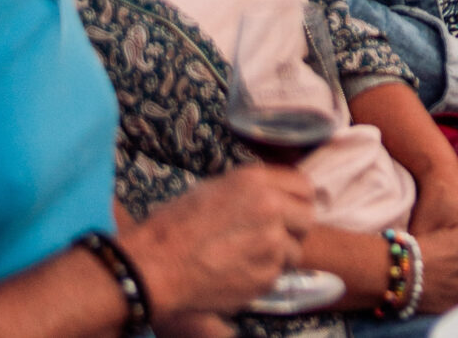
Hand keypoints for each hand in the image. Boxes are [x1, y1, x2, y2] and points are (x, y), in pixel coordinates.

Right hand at [124, 164, 315, 318]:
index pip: (303, 186)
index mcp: (255, 180)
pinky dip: (261, 276)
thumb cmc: (171, 227)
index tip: (288, 210)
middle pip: (307, 217)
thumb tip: (277, 196)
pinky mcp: (266, 275)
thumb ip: (251, 190)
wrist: (150, 267)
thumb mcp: (213, 189)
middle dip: (292, 228)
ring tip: (246, 258)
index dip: (296, 200)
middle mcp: (271, 207)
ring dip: (278, 255)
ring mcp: (272, 243)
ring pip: (295, 250)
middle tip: (270, 237)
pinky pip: (276, 275)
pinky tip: (236, 274)